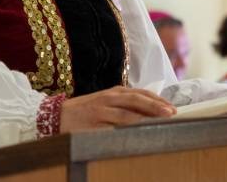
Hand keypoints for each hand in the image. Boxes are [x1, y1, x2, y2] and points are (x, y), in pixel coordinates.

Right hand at [60, 86, 175, 131]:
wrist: (54, 116)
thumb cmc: (83, 111)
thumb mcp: (104, 101)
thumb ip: (123, 104)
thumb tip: (148, 112)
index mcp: (114, 92)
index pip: (140, 93)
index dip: (157, 100)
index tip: (171, 107)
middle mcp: (109, 99)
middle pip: (137, 101)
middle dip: (156, 107)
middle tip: (172, 113)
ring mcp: (101, 112)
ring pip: (128, 114)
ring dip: (146, 118)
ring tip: (161, 123)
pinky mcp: (94, 125)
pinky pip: (113, 128)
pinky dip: (128, 130)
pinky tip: (138, 133)